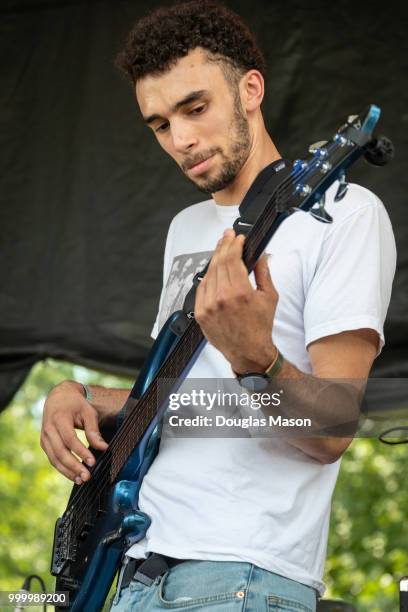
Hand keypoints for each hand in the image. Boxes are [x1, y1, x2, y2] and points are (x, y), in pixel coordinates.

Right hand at [41, 380, 108, 483]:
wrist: (57, 397)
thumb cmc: (75, 404)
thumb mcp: (87, 411)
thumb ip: (94, 430)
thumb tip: (104, 448)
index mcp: (59, 418)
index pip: (69, 439)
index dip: (81, 451)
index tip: (92, 462)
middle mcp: (48, 429)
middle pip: (60, 452)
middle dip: (74, 466)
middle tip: (87, 476)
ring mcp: (44, 437)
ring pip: (54, 458)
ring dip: (67, 471)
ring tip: (81, 480)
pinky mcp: (45, 444)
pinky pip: (52, 459)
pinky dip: (63, 469)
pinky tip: (74, 476)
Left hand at [195, 228, 277, 373]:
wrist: (248, 351)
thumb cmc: (260, 326)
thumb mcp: (269, 297)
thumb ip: (264, 273)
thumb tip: (261, 254)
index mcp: (240, 292)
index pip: (232, 259)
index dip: (234, 244)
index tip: (237, 237)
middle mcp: (222, 298)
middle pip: (219, 262)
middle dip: (223, 245)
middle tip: (227, 236)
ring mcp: (208, 306)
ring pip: (209, 273)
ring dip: (215, 258)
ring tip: (221, 249)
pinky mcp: (201, 313)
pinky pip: (202, 288)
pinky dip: (208, 276)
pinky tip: (214, 269)